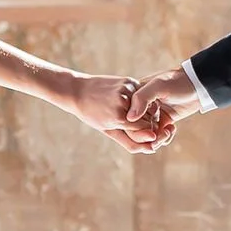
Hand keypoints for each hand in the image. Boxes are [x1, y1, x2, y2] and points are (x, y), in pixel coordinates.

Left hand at [58, 72, 175, 149]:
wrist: (78, 90)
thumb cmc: (92, 114)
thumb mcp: (109, 130)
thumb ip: (130, 141)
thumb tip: (151, 149)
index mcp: (118, 118)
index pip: (146, 130)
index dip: (145, 132)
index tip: (141, 131)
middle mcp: (124, 103)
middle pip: (148, 118)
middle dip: (146, 121)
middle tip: (136, 121)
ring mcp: (127, 90)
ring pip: (147, 104)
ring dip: (143, 110)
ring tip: (131, 111)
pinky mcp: (128, 81)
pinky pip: (141, 93)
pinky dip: (138, 99)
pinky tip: (128, 100)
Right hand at [125, 66, 202, 143]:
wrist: (198, 84)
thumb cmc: (177, 81)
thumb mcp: (158, 86)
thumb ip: (142, 99)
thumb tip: (129, 119)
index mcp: (135, 98)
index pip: (127, 120)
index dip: (135, 131)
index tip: (150, 134)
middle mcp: (141, 108)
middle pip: (135, 131)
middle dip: (147, 138)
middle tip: (159, 136)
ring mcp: (152, 115)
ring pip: (147, 136)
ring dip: (157, 140)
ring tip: (167, 132)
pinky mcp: (163, 121)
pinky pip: (158, 136)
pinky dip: (164, 138)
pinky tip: (172, 128)